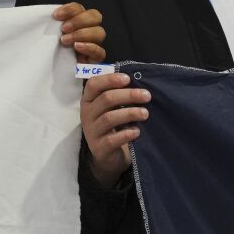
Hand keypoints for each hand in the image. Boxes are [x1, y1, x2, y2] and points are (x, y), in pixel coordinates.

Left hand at [51, 2, 105, 62]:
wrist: (56, 73)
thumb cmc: (53, 51)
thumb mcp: (51, 36)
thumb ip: (53, 25)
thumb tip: (51, 17)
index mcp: (78, 20)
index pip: (79, 8)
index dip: (70, 9)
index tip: (56, 16)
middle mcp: (89, 29)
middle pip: (95, 16)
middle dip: (79, 20)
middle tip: (64, 28)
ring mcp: (95, 43)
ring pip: (99, 32)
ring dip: (81, 34)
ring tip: (65, 40)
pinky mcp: (96, 59)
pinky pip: (100, 51)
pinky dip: (89, 47)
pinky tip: (77, 47)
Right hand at [81, 71, 149, 188]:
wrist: (105, 154)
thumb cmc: (110, 124)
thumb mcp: (109, 108)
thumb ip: (117, 95)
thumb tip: (138, 82)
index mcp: (88, 100)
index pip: (93, 84)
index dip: (110, 79)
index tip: (128, 79)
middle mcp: (87, 114)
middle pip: (106, 99)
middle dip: (128, 95)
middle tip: (146, 96)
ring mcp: (91, 131)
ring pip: (109, 118)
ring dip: (130, 113)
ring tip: (145, 113)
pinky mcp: (99, 148)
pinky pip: (112, 139)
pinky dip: (126, 134)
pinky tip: (137, 131)